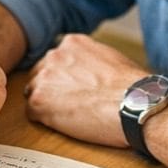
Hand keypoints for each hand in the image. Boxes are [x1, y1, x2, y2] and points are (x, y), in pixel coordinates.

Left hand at [24, 34, 147, 147]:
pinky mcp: (39, 101)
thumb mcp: (110, 57)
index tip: (74, 88)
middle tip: (72, 105)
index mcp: (72, 43)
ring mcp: (44, 78)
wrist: (135, 104)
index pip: (55, 60)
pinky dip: (46, 121)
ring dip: (48, 105)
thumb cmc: (132, 87)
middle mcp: (54, 55)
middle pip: (41, 74)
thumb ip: (89, 59)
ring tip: (72, 116)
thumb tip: (86, 71)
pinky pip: (33, 113)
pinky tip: (68, 124)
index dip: (64, 78)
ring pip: (34, 93)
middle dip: (53, 89)